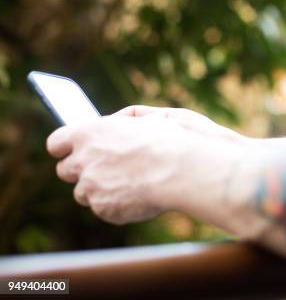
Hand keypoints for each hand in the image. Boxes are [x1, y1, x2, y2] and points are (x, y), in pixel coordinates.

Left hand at [46, 106, 249, 224]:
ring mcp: (92, 188)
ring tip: (129, 183)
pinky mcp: (104, 209)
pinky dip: (118, 204)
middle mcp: (83, 161)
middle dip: (82, 169)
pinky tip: (140, 195)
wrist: (186, 170)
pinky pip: (104, 209)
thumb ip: (126, 121)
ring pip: (83, 193)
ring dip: (100, 188)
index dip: (65, 146)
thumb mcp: (153, 117)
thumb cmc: (175, 139)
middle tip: (105, 167)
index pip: (56, 142)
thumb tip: (115, 125)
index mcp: (89, 133)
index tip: (73, 149)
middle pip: (65, 171)